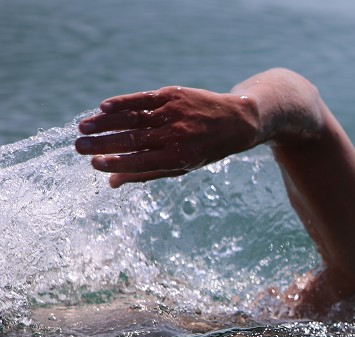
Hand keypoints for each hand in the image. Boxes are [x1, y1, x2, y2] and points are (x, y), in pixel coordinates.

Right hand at [75, 86, 260, 187]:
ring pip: (134, 118)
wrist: (235, 121)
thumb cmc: (204, 149)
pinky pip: (143, 100)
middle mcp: (177, 135)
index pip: (142, 161)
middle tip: (78, 147)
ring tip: (83, 127)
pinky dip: (122, 103)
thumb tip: (112, 182)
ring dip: (106, 123)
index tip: (94, 164)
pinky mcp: (172, 95)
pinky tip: (103, 108)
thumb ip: (147, 173)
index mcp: (180, 157)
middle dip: (103, 144)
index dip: (116, 163)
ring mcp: (174, 113)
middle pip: (133, 139)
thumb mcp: (182, 167)